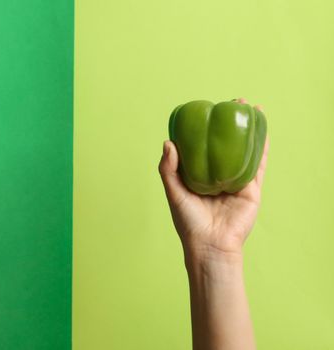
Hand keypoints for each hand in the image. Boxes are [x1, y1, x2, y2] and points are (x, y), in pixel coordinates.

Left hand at [159, 100, 268, 262]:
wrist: (211, 245)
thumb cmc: (188, 222)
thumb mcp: (174, 192)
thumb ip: (169, 169)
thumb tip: (169, 142)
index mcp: (200, 177)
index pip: (204, 147)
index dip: (206, 129)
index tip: (206, 110)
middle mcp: (218, 176)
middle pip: (227, 144)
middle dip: (231, 123)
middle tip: (233, 102)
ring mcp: (236, 181)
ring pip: (245, 150)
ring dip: (250, 129)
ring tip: (251, 108)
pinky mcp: (251, 189)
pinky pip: (259, 165)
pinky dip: (263, 148)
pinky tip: (264, 130)